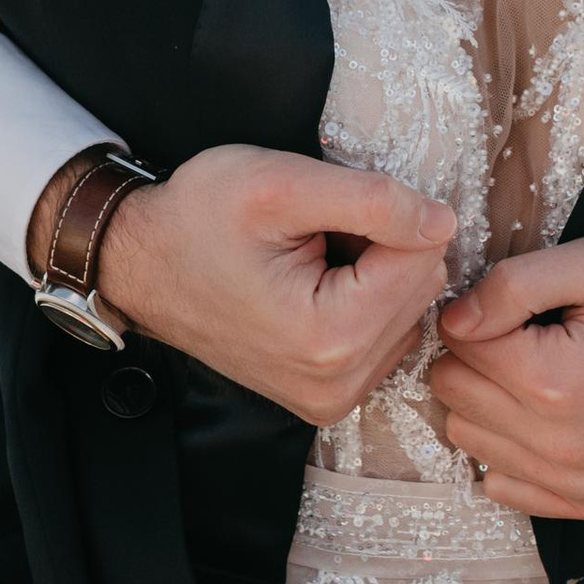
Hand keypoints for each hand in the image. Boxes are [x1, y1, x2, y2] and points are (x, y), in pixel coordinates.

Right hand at [32, 144, 456, 423]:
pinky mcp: (329, 396)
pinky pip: (386, 333)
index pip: (424, 257)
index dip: (385, 216)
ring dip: (373, 273)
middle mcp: (338, 385)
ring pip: (408, 309)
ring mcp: (333, 399)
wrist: (139, 263)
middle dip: (381, 247)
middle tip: (311, 235)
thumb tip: (444, 222)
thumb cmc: (196, 219)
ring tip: (307, 259)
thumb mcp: (281, 185)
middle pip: (421, 287)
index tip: (325, 213)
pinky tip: (312, 284)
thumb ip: (374, 200)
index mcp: (330, 339)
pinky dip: (362, 299)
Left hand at [427, 234, 583, 518]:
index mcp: (553, 380)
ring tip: (537, 369)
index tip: (517, 302)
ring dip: (489, 403)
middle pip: (455, 397)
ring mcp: (581, 482)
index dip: (479, 312)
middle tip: (525, 331)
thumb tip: (454, 318)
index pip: (456, 347)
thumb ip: (515, 284)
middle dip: (477, 357)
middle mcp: (560, 445)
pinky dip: (512, 451)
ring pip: (474, 442)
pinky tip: (544, 416)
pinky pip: (511, 488)